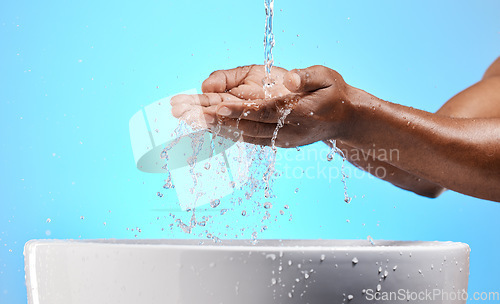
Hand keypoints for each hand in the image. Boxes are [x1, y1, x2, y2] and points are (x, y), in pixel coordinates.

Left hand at [171, 65, 351, 146]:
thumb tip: (289, 79)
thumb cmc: (334, 95)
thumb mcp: (327, 78)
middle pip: (247, 126)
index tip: (218, 106)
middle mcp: (286, 131)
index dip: (240, 110)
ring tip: (191, 119)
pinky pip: (248, 138)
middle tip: (190, 113)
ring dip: (217, 127)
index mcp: (298, 113)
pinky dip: (227, 132)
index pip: (264, 111)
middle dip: (217, 119)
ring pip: (243, 135)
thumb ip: (307, 77)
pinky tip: (209, 126)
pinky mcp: (276, 142)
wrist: (345, 121)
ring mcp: (280, 140)